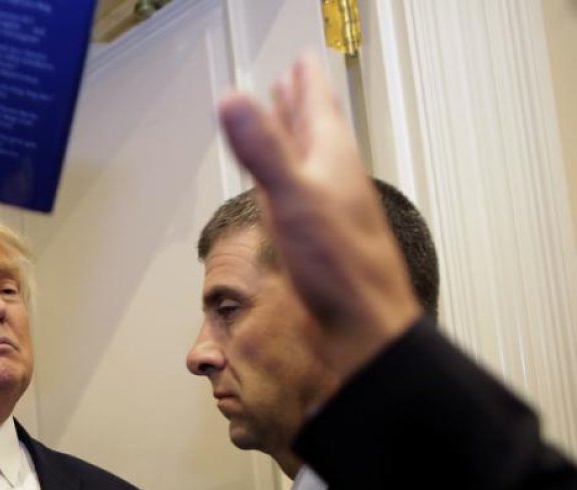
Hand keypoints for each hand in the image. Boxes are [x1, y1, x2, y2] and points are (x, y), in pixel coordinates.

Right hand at [217, 53, 422, 378]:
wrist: (364, 324)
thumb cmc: (340, 266)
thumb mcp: (293, 198)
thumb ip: (263, 149)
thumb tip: (232, 99)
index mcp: (332, 161)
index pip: (320, 108)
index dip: (307, 82)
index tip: (300, 59)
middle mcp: (333, 180)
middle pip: (315, 130)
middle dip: (300, 104)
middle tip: (291, 80)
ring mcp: (326, 209)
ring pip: (308, 161)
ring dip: (294, 138)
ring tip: (285, 119)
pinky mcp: (317, 238)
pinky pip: (298, 194)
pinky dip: (286, 178)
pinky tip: (282, 186)